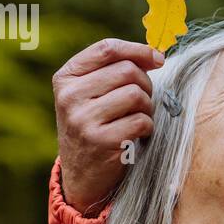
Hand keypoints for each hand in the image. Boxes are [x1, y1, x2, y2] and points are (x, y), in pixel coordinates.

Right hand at [53, 38, 164, 212]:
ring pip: (136, 94)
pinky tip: (136, 135)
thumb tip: (156, 54)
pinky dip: (147, 128)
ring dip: (147, 107)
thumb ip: (115, 70)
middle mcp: (69, 96)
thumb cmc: (95, 125)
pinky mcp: (100, 141)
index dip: (138, 50)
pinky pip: (141, 121)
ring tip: (137, 118)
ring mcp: (82, 119)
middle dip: (145, 84)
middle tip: (142, 102)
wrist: (81, 174)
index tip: (158, 59)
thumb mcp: (91, 94)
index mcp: (66, 78)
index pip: (107, 49)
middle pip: (127, 71)